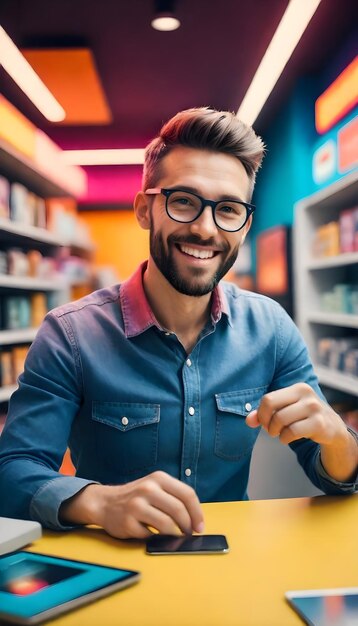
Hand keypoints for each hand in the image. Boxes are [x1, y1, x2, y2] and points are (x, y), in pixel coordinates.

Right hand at [60, 471, 203, 539]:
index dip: (197, 513)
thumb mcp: (154, 487)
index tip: (200, 526)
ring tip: (175, 537)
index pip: (187, 494)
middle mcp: (148, 488)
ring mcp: (136, 505)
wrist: (104, 502)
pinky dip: (156, 539)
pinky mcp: (128, 522)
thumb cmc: (136, 497)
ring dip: (175, 535)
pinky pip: (150, 535)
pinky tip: (153, 536)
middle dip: (188, 526)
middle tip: (188, 534)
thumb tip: (195, 519)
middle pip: (179, 510)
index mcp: (158, 478)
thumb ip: (173, 497)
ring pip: (167, 525)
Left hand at [245, 382, 347, 445]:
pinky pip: (292, 432)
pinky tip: (288, 438)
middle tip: (271, 430)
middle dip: (266, 422)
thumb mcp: (286, 411)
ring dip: (276, 432)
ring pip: (281, 420)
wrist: (333, 428)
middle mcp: (307, 394)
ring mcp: (314, 408)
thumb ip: (265, 414)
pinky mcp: (319, 423)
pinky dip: (285, 438)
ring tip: (280, 434)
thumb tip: (248, 421)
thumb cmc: (304, 417)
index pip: (268, 399)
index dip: (261, 414)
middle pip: (272, 408)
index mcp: (297, 388)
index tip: (265, 422)